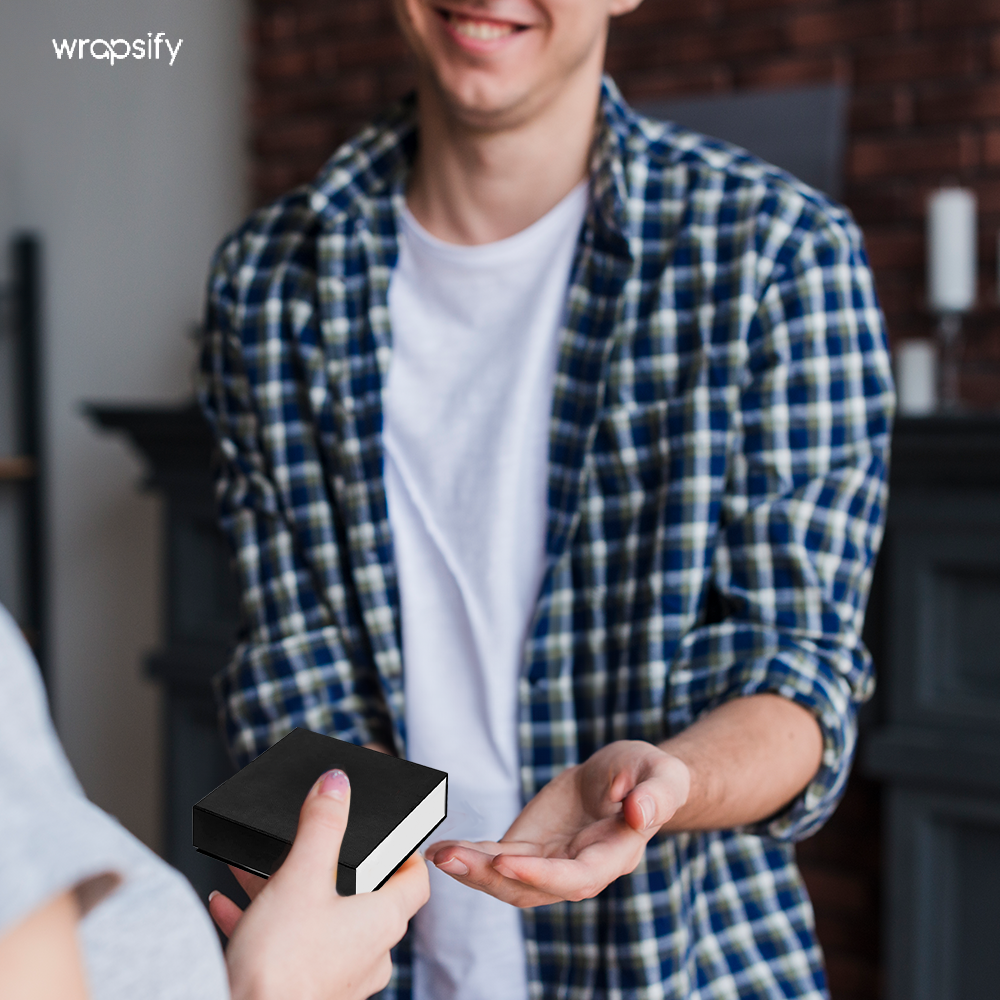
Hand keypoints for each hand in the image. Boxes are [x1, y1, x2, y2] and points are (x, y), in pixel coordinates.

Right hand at [208, 769, 429, 999]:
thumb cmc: (282, 966)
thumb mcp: (302, 877)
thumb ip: (321, 825)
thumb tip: (337, 784)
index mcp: (382, 922)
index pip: (414, 880)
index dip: (406, 852)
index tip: (391, 834)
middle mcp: (369, 954)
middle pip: (361, 896)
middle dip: (326, 866)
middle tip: (307, 845)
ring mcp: (338, 978)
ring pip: (318, 921)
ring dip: (287, 893)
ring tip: (253, 870)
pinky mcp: (304, 991)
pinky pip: (288, 949)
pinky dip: (263, 924)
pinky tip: (228, 904)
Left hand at [426, 740, 688, 906]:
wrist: (627, 777)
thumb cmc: (649, 775)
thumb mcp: (661, 775)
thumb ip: (655, 795)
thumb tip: (641, 812)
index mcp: (614, 855)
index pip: (576, 877)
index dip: (541, 875)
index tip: (505, 862)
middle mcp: (579, 869)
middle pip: (533, 888)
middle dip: (490, 878)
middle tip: (452, 859)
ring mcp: (552, 862)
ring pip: (509, 881)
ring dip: (472, 871)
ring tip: (439, 855)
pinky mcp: (531, 848)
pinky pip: (497, 859)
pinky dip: (470, 856)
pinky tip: (442, 849)